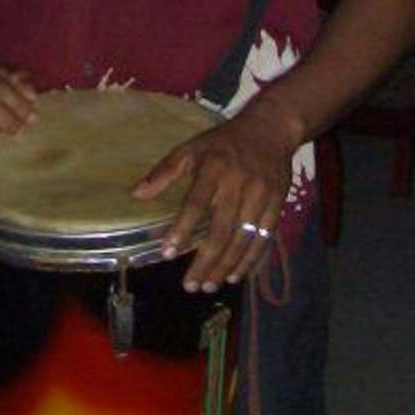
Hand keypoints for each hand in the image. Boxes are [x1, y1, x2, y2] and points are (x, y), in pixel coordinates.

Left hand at [138, 96, 299, 292]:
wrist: (271, 128)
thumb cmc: (224, 142)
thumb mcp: (192, 148)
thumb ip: (166, 171)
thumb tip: (137, 194)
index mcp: (214, 167)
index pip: (196, 203)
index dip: (182, 229)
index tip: (167, 252)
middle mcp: (238, 182)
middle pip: (221, 229)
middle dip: (205, 261)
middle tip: (190, 285)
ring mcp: (261, 194)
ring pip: (243, 239)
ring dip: (225, 266)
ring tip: (208, 285)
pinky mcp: (277, 203)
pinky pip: (263, 238)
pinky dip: (249, 260)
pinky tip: (235, 275)